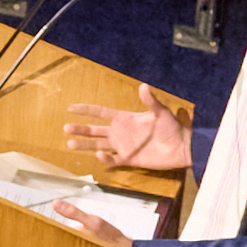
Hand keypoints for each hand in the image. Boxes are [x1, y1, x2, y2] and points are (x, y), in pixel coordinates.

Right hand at [62, 98, 192, 173]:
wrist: (181, 147)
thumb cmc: (172, 128)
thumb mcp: (160, 112)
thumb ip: (150, 101)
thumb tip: (143, 86)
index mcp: (124, 119)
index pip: (100, 113)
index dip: (86, 110)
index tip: (70, 108)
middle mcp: (119, 132)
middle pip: (94, 130)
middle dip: (80, 129)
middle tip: (65, 127)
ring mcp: (123, 146)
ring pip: (98, 145)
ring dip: (84, 144)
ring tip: (69, 144)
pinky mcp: (128, 159)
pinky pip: (112, 160)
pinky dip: (104, 158)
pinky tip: (98, 154)